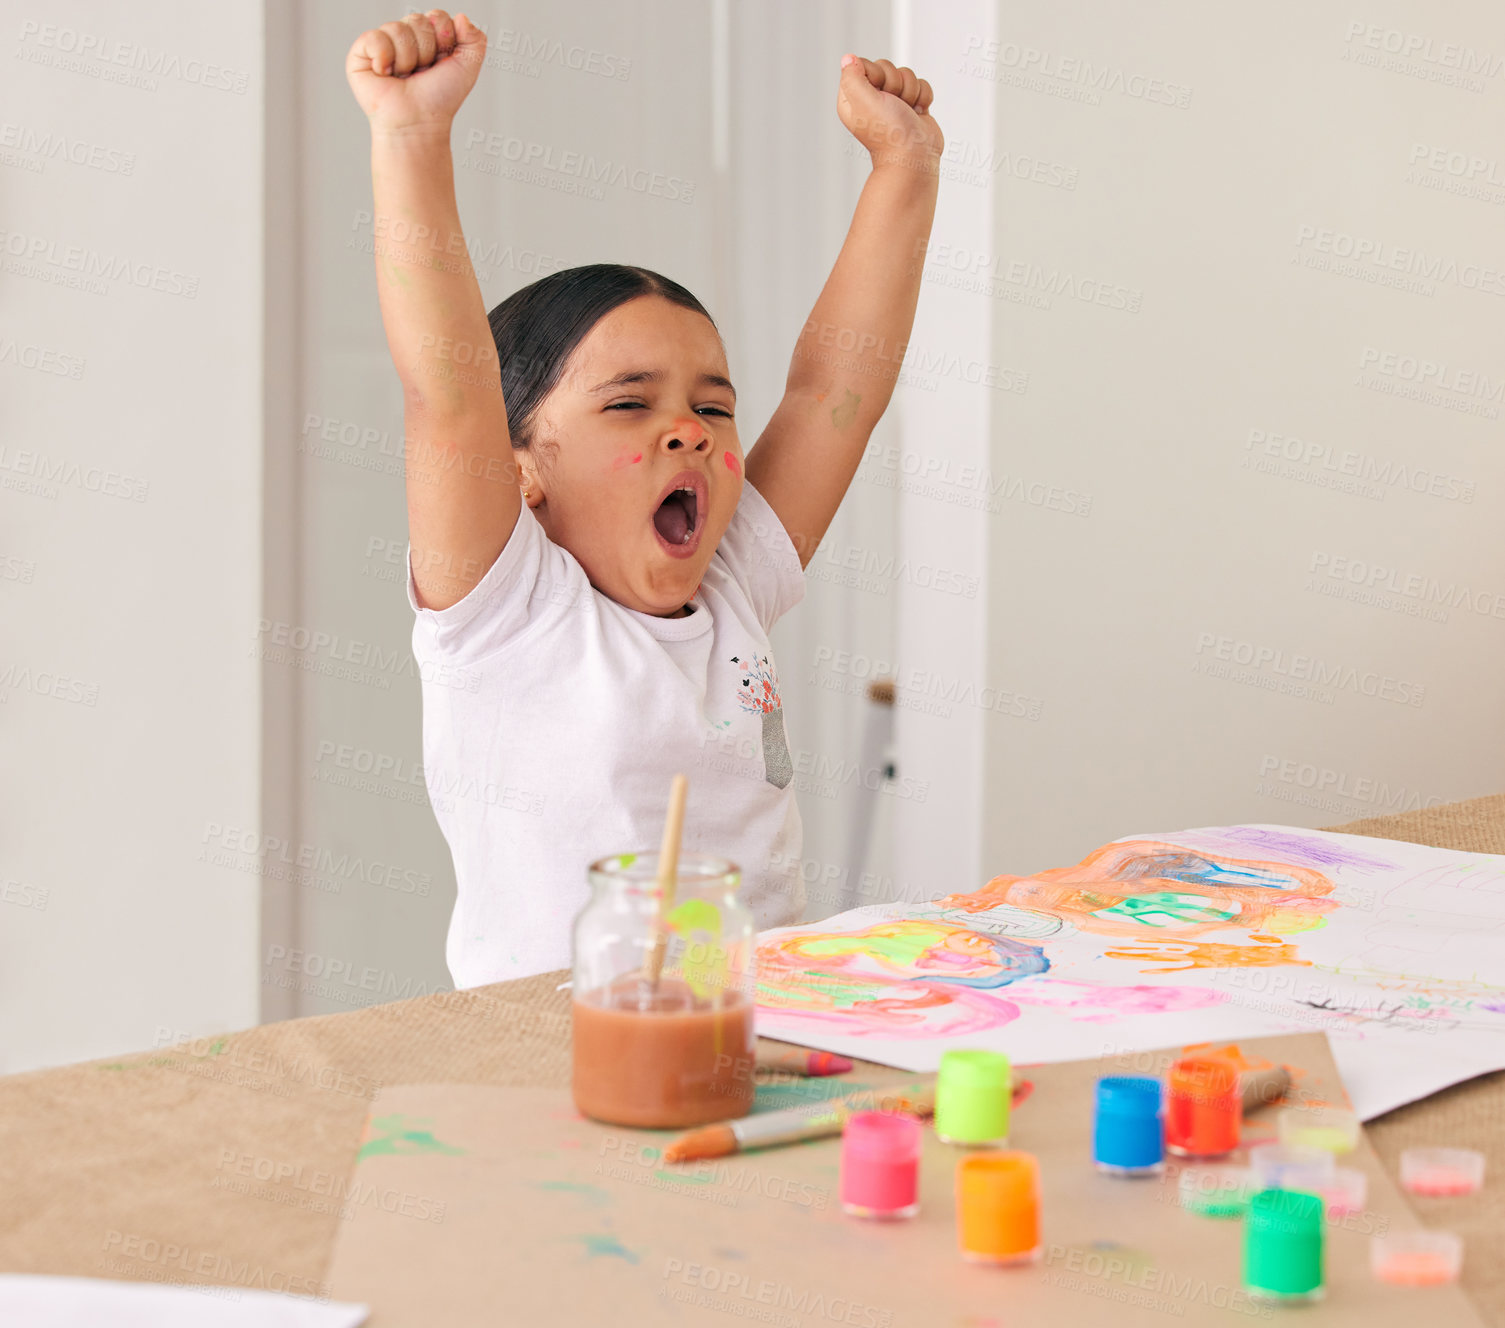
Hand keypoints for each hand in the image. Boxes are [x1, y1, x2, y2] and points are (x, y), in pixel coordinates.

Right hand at [346, 9, 486, 132]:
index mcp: (429, 38)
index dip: (444, 39)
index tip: (442, 62)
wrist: (419, 122)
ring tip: (405, 77)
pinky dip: (384, 57)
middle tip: (422, 73)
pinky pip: (375, 36)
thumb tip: (461, 17)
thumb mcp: (468, 68)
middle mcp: (405, 38)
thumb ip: (475, 39)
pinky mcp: (362, 53)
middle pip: (418, 20)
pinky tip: (386, 74)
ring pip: (398, 28)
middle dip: (426, 51)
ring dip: (408, 59)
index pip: (437, 16)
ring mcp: (383, 44)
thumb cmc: (440, 99)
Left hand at [837, 55, 943, 171]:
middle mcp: (872, 99)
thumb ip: (852, 76)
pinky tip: (917, 114)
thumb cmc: (889, 133)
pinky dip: (923, 98)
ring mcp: (894, 101)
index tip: (879, 93)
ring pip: (907, 74)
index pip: (864, 64)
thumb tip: (848, 58)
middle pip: (887, 67)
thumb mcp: (862, 100)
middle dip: (896, 84)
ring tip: (906, 113)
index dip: (876, 74)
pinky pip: (922, 84)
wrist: (915, 157)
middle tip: (894, 105)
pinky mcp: (913, 104)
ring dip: (911, 92)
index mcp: (854, 98)